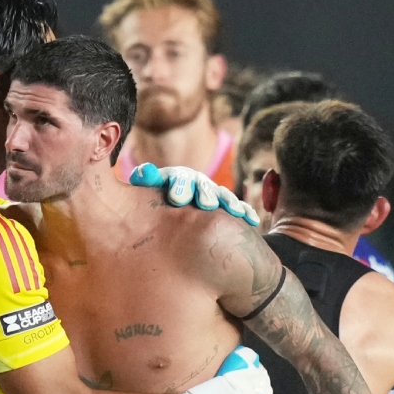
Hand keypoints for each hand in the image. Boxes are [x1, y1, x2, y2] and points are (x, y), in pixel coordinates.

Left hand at [129, 161, 256, 225]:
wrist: (174, 199)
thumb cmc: (158, 197)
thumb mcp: (148, 188)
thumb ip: (144, 180)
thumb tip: (142, 173)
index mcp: (178, 178)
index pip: (178, 179)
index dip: (179, 187)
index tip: (176, 199)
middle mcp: (198, 183)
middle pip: (203, 186)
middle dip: (205, 194)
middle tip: (206, 204)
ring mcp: (213, 193)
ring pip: (223, 195)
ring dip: (228, 202)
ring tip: (233, 212)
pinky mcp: (226, 205)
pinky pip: (238, 207)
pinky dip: (245, 211)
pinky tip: (252, 220)